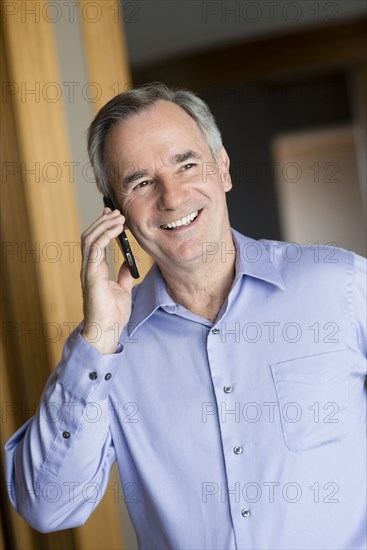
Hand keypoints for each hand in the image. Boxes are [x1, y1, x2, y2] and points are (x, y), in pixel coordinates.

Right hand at [80, 207, 133, 353]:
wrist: (106, 331)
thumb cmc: (112, 315)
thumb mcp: (123, 290)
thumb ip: (124, 275)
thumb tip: (131, 263)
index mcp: (95, 270)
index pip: (95, 242)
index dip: (103, 227)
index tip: (115, 216)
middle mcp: (89, 268)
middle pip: (90, 236)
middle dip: (102, 221)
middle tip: (116, 211)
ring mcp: (88, 270)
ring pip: (90, 238)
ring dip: (104, 224)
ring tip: (118, 216)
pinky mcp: (92, 275)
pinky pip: (95, 248)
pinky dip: (105, 235)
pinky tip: (116, 229)